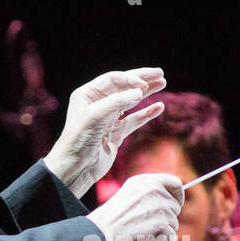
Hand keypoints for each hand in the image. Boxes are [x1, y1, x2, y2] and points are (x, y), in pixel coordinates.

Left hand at [44, 67, 167, 196]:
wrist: (76, 167)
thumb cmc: (79, 139)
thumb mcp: (96, 116)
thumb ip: (118, 102)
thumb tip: (140, 91)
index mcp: (88, 95)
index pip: (113, 80)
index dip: (130, 79)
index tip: (143, 85)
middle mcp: (97, 104)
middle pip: (123, 87)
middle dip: (142, 80)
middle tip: (160, 73)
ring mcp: (108, 119)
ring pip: (130, 102)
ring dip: (146, 93)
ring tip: (162, 83)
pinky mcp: (115, 134)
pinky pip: (133, 120)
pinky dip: (146, 113)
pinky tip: (158, 107)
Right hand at [86, 173, 183, 240]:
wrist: (100, 235)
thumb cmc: (112, 221)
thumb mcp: (129, 197)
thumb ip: (150, 194)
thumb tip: (172, 202)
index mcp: (145, 181)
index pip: (176, 183)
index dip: (178, 196)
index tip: (175, 205)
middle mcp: (154, 190)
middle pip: (176, 207)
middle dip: (166, 219)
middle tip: (145, 225)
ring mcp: (159, 207)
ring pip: (173, 224)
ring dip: (161, 232)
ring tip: (140, 233)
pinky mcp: (162, 224)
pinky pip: (171, 237)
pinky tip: (144, 240)